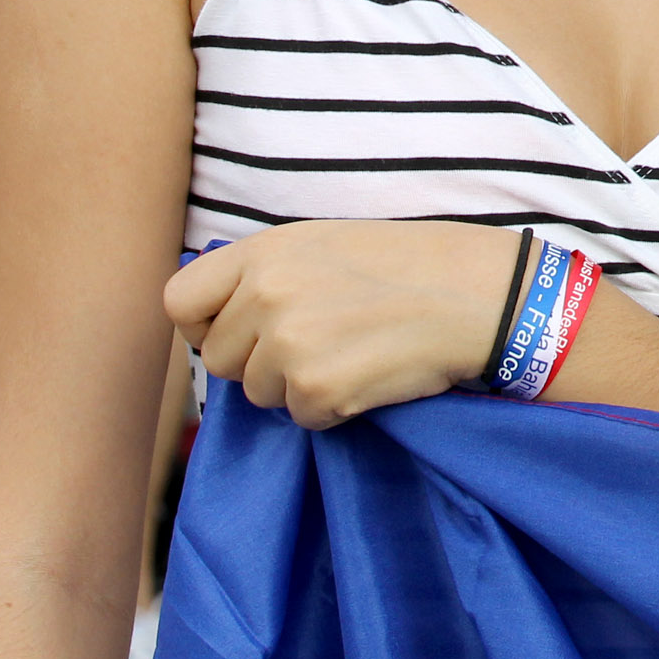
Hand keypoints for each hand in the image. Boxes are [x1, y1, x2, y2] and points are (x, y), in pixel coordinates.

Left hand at [162, 219, 521, 429]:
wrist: (478, 295)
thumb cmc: (409, 265)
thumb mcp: (325, 242)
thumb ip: (265, 274)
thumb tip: (218, 322)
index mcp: (265, 252)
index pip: (180, 302)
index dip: (204, 324)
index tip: (238, 331)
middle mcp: (267, 296)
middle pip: (221, 359)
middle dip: (260, 360)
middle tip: (319, 341)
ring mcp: (289, 345)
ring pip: (260, 392)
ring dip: (298, 384)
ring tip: (352, 351)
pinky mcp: (317, 390)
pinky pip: (301, 416)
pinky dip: (332, 407)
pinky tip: (369, 373)